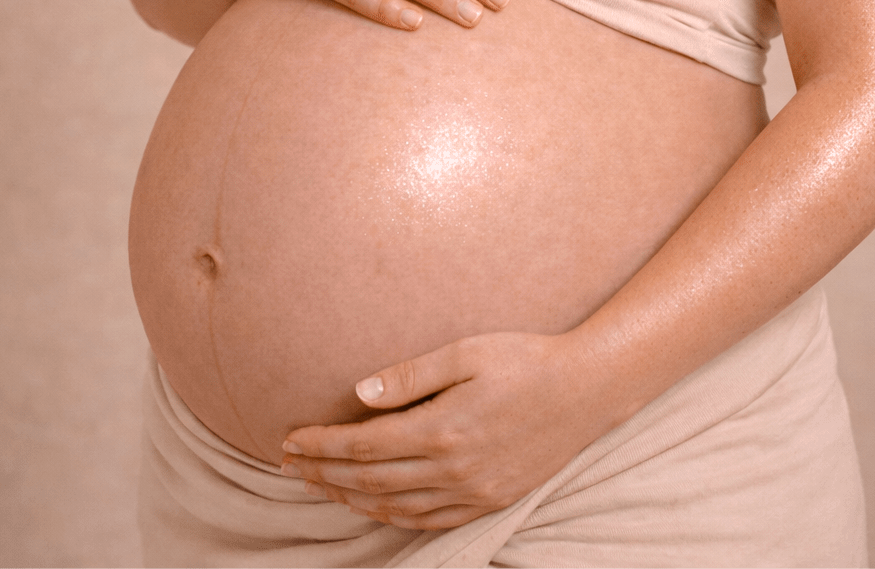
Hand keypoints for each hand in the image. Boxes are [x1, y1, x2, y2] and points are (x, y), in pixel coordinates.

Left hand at [279, 330, 603, 529]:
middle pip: (370, 481)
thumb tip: (359, 393)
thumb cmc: (525, 359)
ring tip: (319, 484)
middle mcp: (453, 470)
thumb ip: (410, 375)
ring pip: (394, 507)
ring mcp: (472, 493)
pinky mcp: (489, 502)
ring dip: (349, 498)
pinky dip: (391, 516)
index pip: (363, 446)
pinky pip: (428, 521)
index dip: (321, 446)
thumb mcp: (466, 352)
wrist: (586, 390)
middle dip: (323, 473)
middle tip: (288, 466)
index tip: (290, 439)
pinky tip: (372, 505)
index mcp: (442, 429)